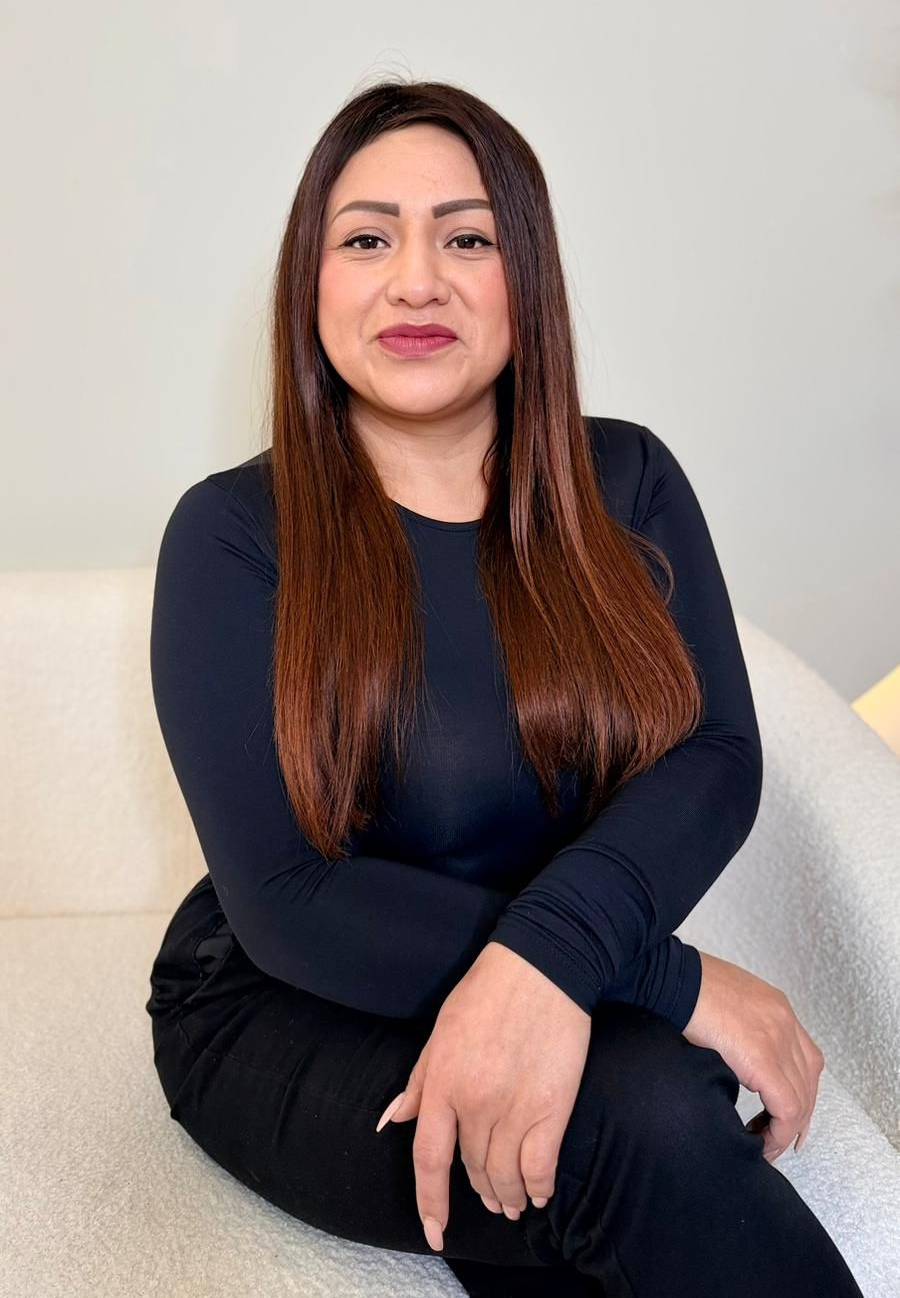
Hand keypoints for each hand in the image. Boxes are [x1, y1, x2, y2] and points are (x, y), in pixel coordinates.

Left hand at [374, 940, 590, 1250]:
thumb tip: (393, 1122)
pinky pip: (540, 1167)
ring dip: (506, 1196)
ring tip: (510, 1203)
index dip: (430, 1202)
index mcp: (442, 1083)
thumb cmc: (486, 993)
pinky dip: (538, 1188)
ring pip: (505, 1175)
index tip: (435, 1232)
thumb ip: (419, 1083)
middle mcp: (474, 1103)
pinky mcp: (552, 1107)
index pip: (429, 1159)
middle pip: (471, 1168)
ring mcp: (514, 1108)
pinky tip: (538, 1194)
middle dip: (478, 1190)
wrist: (542, 967)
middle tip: (487, 1197)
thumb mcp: (440, 1033)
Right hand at [682, 951, 824, 1161]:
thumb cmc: (681, 987)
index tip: (785, 1117)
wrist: (668, 978)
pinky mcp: (762, 1059)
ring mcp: (778, 1038)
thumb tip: (732, 1059)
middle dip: (797, 1116)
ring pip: (801, 1099)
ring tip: (764, 1143)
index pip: (806, 1059)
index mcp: (775, 1007)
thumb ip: (737, 1029)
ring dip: (787, 1127)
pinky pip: (786, 1107)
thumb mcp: (722, 1003)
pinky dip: (779, 1131)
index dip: (801, 1093)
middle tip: (777, 1138)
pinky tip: (762, 1141)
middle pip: (809, 1081)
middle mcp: (784, 1021)